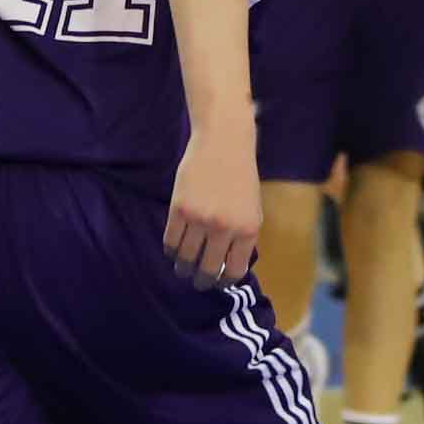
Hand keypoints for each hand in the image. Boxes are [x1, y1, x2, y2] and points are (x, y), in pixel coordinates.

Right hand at [164, 128, 260, 283]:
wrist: (224, 142)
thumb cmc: (241, 176)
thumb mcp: (253, 209)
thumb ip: (243, 238)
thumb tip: (229, 268)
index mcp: (248, 230)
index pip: (233, 271)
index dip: (223, 281)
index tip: (217, 282)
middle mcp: (225, 228)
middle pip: (207, 270)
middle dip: (201, 280)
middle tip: (197, 281)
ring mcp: (200, 219)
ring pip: (186, 258)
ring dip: (183, 268)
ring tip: (183, 269)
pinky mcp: (179, 209)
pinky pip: (171, 241)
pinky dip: (171, 250)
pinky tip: (174, 250)